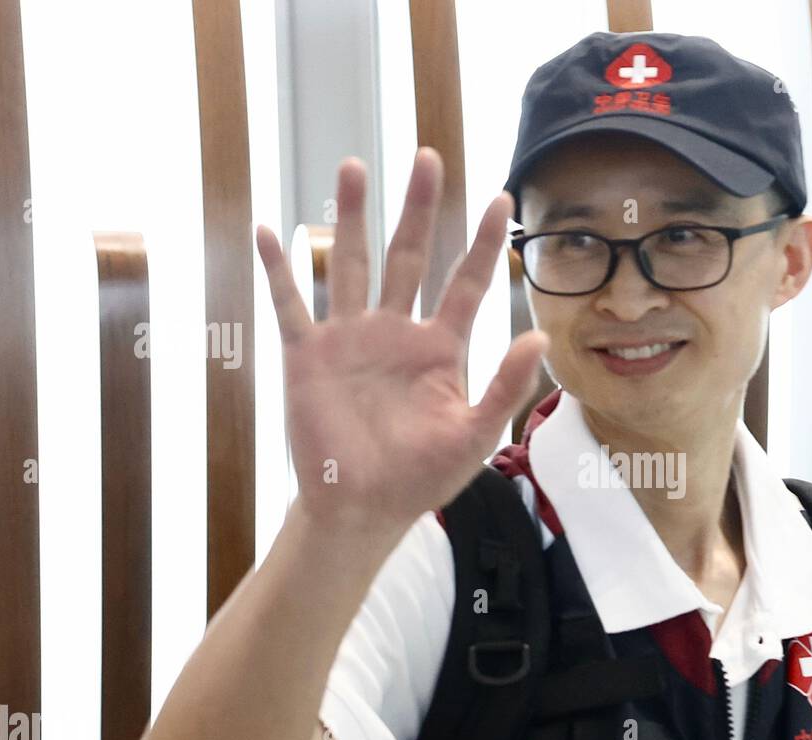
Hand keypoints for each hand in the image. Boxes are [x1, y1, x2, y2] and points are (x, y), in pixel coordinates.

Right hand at [255, 148, 548, 536]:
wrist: (362, 509)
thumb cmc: (421, 478)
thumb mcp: (474, 435)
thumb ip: (505, 387)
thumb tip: (540, 337)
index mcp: (439, 349)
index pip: (465, 283)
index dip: (482, 242)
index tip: (500, 198)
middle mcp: (395, 332)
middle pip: (408, 256)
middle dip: (417, 207)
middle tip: (427, 157)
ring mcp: (350, 340)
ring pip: (351, 264)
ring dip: (352, 217)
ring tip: (354, 165)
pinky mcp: (308, 357)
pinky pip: (292, 306)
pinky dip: (280, 270)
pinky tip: (271, 230)